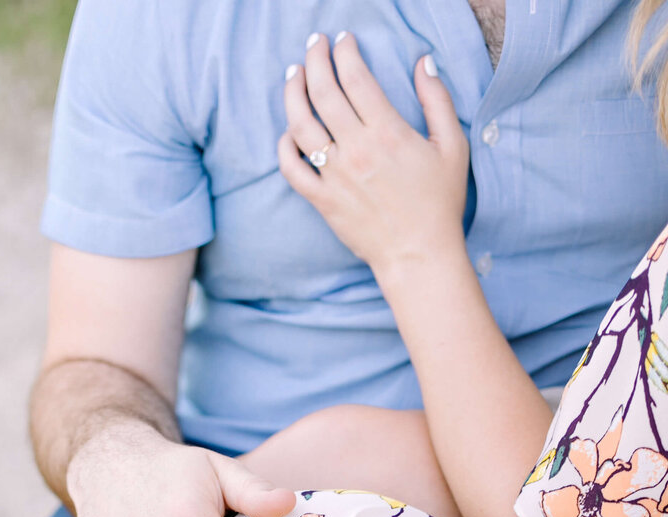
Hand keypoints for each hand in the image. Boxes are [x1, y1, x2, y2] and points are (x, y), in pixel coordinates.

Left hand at [278, 34, 468, 285]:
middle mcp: (356, 150)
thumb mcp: (453, 145)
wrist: (419, 255)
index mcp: (388, 132)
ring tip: (293, 75)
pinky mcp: (323, 201)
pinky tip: (287, 130)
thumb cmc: (439, 202)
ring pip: (301, 125)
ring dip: (292, 94)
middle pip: (323, 93)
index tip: (342, 40)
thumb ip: (438, 100)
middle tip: (313, 44)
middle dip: (315, 61)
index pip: (355, 78)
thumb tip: (423, 62)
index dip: (345, 52)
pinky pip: (292, 169)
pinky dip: (284, 146)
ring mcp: (335, 176)